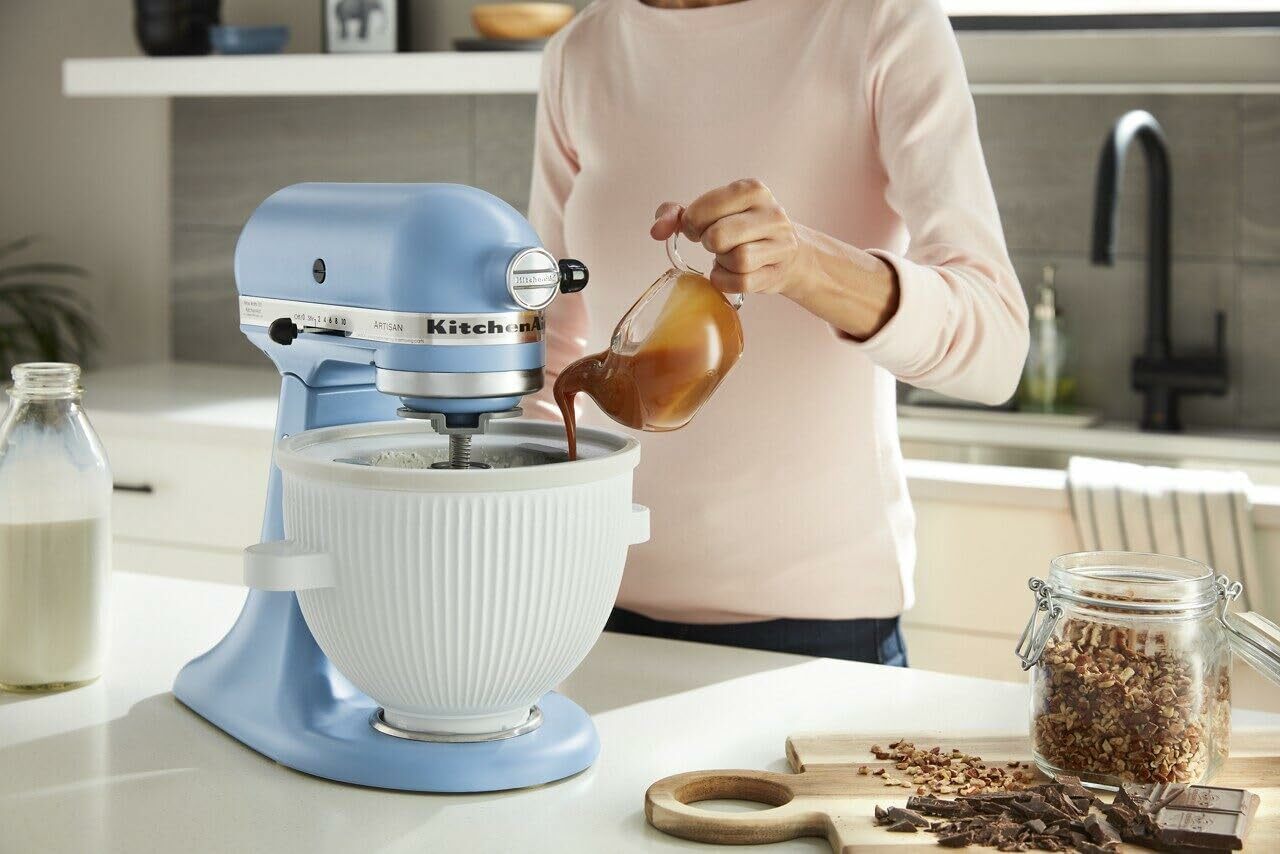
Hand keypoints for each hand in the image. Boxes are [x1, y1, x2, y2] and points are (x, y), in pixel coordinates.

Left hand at [650, 179, 810, 298]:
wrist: (790, 254)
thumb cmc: (743, 229)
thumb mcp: (714, 211)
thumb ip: (678, 214)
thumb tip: (657, 230)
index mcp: (752, 189)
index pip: (704, 209)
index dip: (691, 223)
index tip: (697, 228)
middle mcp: (772, 213)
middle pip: (718, 237)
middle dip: (708, 243)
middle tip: (712, 243)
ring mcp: (781, 243)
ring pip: (736, 260)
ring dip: (722, 263)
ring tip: (727, 257)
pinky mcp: (779, 272)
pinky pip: (742, 283)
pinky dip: (726, 282)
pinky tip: (729, 274)